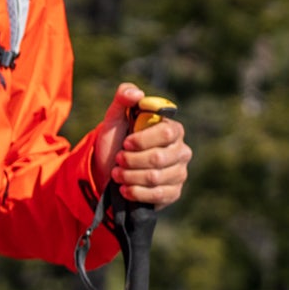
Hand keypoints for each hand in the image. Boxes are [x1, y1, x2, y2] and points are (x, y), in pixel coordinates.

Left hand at [90, 84, 190, 206]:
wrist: (108, 171)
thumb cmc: (116, 141)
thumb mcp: (114, 117)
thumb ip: (123, 98)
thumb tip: (137, 93)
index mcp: (172, 129)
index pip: (166, 133)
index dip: (142, 140)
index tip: (125, 143)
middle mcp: (181, 150)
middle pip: (158, 158)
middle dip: (131, 160)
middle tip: (118, 160)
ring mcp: (179, 172)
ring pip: (155, 178)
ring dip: (130, 176)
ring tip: (117, 174)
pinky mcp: (173, 192)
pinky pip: (158, 195)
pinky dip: (136, 192)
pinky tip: (125, 189)